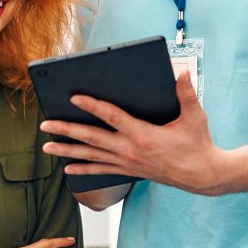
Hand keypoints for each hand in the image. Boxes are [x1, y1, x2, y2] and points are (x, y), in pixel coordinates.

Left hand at [42, 71, 232, 194]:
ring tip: (46, 146)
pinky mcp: (129, 172)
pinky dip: (83, 169)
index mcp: (143, 135)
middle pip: (91, 138)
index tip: (74, 97)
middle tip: (45, 125)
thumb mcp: (195, 116)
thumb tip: (182, 71)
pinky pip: (101, 171)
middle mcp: (130, 151)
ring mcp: (127, 163)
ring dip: (67, 150)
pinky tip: (67, 167)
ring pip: (91, 156)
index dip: (92, 105)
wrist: (202, 176)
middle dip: (66, 130)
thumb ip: (186, 93)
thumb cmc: (198, 144)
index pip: (111, 117)